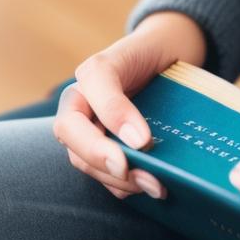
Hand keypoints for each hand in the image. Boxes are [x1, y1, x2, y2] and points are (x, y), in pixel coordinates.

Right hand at [53, 12, 205, 198]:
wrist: (168, 52)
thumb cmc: (143, 52)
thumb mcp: (118, 61)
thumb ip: (113, 100)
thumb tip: (135, 144)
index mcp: (78, 94)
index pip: (72, 127)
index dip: (97, 146)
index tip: (140, 147)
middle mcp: (83, 118)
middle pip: (79, 155)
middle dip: (110, 171)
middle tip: (148, 180)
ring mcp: (99, 137)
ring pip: (95, 171)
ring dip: (124, 184)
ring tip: (157, 186)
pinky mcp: (117, 152)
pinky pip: (112, 179)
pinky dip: (129, 188)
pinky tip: (152, 186)